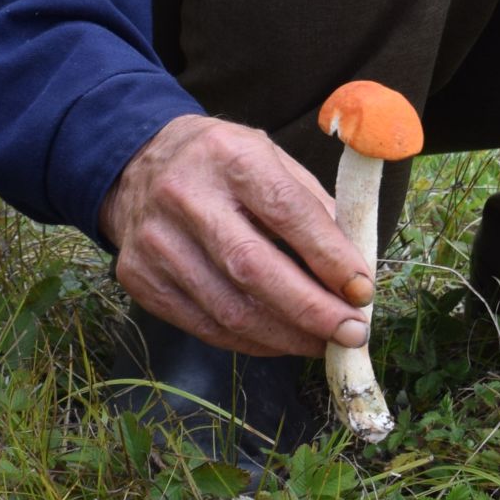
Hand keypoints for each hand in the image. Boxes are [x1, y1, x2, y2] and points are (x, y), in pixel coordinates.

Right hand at [101, 114, 374, 356]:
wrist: (137, 164)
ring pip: (229, 309)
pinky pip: (205, 326)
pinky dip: (251, 342)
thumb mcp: (269, 159)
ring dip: (286, 336)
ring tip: (323, 343)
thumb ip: (311, 207)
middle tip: (352, 334)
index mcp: (229, 156)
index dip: (330, 257)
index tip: (363, 291)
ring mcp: (156, 241)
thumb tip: (352, 272)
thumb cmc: (222, 165)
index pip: (287, 211)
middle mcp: (185, 196)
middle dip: (312, 310)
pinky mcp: (139, 278)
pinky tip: (281, 340)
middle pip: (254, 269)